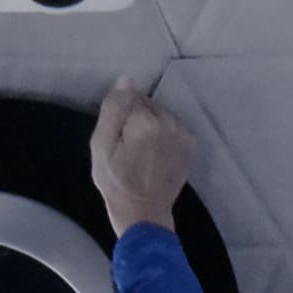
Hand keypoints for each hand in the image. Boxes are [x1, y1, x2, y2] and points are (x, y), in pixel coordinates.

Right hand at [90, 77, 192, 237]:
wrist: (144, 213)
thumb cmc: (116, 182)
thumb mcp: (101, 146)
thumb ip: (113, 109)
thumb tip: (126, 79)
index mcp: (146, 123)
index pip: (129, 98)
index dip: (119, 116)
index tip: (117, 139)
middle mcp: (170, 124)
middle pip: (147, 105)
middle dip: (136, 119)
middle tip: (127, 147)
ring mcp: (184, 135)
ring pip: (161, 115)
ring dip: (151, 126)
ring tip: (142, 152)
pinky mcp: (191, 145)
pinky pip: (173, 127)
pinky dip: (164, 135)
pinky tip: (156, 154)